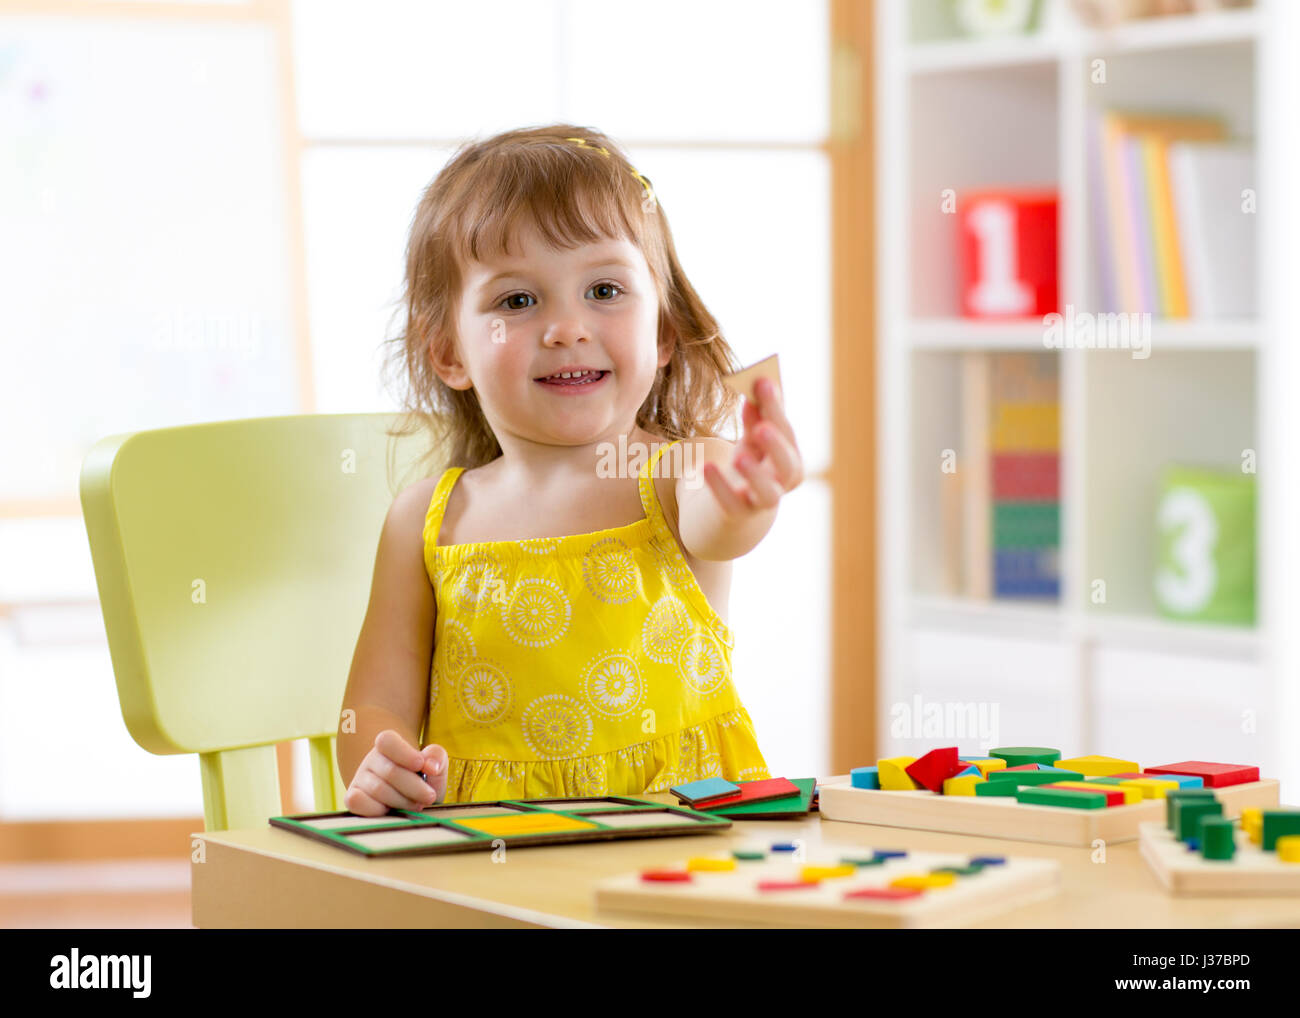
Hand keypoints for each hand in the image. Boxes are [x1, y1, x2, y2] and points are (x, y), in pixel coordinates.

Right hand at [343, 730, 448, 816]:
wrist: (411, 802)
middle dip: (414, 787)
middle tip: (429, 796)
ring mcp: (359, 779)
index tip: (421, 765)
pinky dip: (378, 810)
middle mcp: (370, 760)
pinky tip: (392, 812)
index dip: (404, 753)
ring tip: (416, 805)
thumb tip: (431, 766)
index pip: (387, 740)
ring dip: (403, 801)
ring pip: (378, 789)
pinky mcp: (352, 798)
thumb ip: (437, 757)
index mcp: (388, 745)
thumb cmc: (422, 780)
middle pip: (389, 771)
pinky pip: (357, 802)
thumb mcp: (435, 766)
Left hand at [703, 377, 803, 513]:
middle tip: (762, 426)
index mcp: (790, 457)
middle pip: (787, 465)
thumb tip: (756, 385)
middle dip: (776, 445)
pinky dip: (719, 487)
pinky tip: (706, 466)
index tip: (763, 381)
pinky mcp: (736, 513)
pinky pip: (731, 504)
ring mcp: (760, 501)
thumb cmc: (749, 463)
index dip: (776, 409)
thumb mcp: (751, 438)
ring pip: (768, 494)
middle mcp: (782, 482)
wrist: (734, 506)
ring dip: (756, 475)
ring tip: (739, 457)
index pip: (787, 433)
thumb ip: (755, 416)